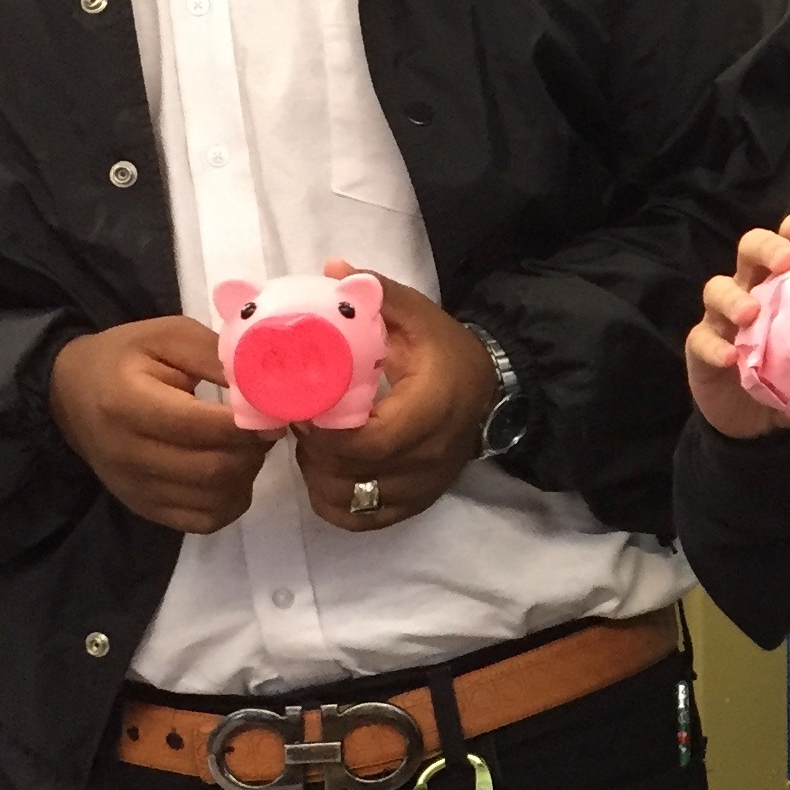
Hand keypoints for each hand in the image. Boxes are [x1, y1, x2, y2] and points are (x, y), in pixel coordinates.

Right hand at [49, 315, 274, 534]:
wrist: (72, 394)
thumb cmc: (124, 359)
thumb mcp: (167, 336)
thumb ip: (214, 356)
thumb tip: (263, 384)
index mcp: (127, 404)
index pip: (199, 426)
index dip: (247, 424)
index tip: (272, 413)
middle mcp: (128, 455)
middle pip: (212, 469)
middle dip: (252, 450)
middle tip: (263, 429)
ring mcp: (135, 489)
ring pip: (215, 499)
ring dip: (246, 474)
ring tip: (246, 447)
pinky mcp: (145, 509)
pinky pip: (204, 521)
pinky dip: (230, 501)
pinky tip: (230, 473)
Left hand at [291, 263, 494, 530]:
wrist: (490, 390)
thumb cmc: (445, 351)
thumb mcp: (417, 316)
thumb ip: (377, 295)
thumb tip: (332, 269)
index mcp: (430, 409)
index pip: (369, 443)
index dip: (324, 434)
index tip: (301, 408)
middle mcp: (429, 457)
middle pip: (352, 475)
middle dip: (313, 451)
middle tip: (299, 421)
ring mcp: (422, 487)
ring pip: (350, 501)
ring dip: (318, 476)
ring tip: (314, 443)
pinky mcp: (414, 504)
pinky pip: (361, 520)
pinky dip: (334, 502)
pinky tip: (328, 472)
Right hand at [686, 212, 789, 438]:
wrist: (759, 422)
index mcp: (788, 280)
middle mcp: (753, 287)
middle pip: (751, 247)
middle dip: (770, 248)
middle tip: (789, 264)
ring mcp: (723, 316)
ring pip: (717, 287)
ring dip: (734, 296)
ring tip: (752, 313)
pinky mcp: (702, 347)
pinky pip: (701, 339)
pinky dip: (714, 346)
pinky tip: (731, 359)